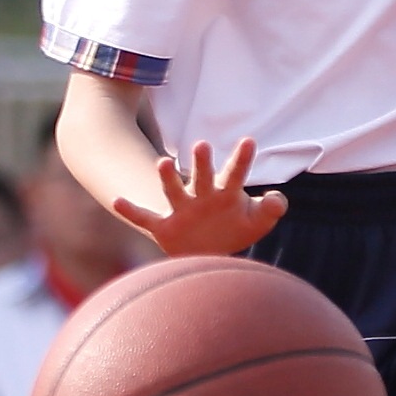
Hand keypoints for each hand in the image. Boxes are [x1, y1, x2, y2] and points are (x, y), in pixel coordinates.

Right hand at [129, 139, 287, 258]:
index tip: (249, 141)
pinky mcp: (164, 227)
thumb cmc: (235, 229)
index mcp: (226, 192)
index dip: (242, 159)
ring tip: (163, 162)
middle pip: (202, 177)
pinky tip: (118, 201)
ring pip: (173, 191)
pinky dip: (132, 211)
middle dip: (202, 163)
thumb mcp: (257, 221)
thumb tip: (277, 200)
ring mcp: (182, 210)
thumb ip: (271, 209)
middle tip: (202, 145)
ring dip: (168, 178)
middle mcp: (201, 196)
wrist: (210, 254)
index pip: (236, 173)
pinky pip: (145, 218)